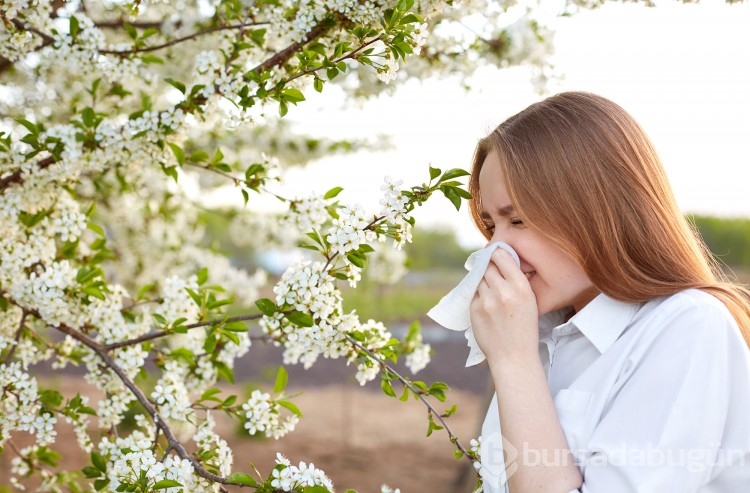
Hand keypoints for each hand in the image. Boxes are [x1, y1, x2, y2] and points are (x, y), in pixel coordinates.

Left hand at [470, 248, 538, 363]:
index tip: (495, 254)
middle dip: (489, 267)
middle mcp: (503, 291)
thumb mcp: (530, 301)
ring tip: (492, 293)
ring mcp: (487, 300)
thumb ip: (516, 281)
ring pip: (479, 279)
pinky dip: (478, 295)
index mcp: (521, 287)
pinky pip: (474, 293)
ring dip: (483, 281)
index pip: (501, 256)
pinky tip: (487, 305)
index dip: (496, 253)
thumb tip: (501, 261)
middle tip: (491, 272)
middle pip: (488, 266)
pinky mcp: (474, 309)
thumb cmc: (524, 329)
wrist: (513, 356)